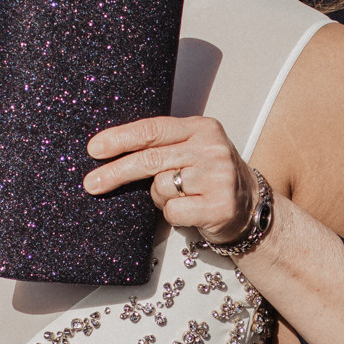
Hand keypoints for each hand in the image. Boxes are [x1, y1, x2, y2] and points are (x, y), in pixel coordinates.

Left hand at [85, 116, 254, 242]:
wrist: (251, 207)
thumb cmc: (211, 178)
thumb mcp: (192, 151)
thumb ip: (162, 147)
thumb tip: (109, 153)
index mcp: (202, 128)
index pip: (152, 130)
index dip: (120, 139)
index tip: (95, 149)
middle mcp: (211, 148)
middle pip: (150, 158)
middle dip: (116, 172)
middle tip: (92, 183)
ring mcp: (218, 176)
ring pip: (160, 187)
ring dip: (159, 198)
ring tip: (180, 197)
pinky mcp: (219, 205)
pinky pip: (173, 211)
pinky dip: (173, 215)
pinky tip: (190, 211)